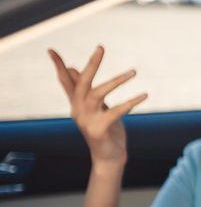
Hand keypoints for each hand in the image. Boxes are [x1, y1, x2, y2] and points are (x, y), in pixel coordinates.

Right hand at [50, 46, 146, 165]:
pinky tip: (144, 95)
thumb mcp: (96, 108)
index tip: (51, 50)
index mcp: (77, 104)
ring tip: (134, 71)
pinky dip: (131, 102)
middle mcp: (78, 110)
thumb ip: (86, 90)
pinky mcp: (100, 129)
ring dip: (116, 81)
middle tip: (101, 47)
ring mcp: (87, 120)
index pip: (65, 82)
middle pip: (81, 83)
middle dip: (91, 64)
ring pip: (97, 94)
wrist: (109, 158)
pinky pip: (116, 111)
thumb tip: (72, 67)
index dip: (58, 66)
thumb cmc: (105, 131)